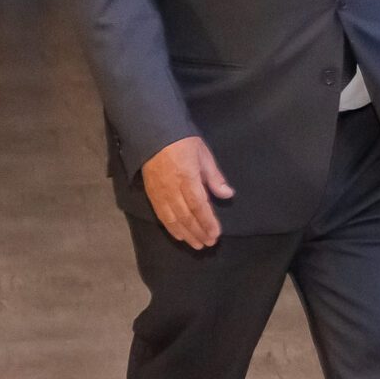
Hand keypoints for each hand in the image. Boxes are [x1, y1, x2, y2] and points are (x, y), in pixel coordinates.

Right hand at [142, 136, 232, 250]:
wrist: (153, 133)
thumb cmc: (182, 142)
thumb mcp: (203, 154)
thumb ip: (214, 177)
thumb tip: (227, 194)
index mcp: (187, 178)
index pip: (199, 206)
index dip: (207, 222)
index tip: (216, 234)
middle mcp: (172, 189)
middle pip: (186, 216)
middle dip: (199, 232)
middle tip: (209, 243)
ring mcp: (160, 193)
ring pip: (173, 220)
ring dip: (187, 234)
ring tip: (197, 244)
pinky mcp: (151, 195)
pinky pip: (161, 216)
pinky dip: (171, 228)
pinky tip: (180, 236)